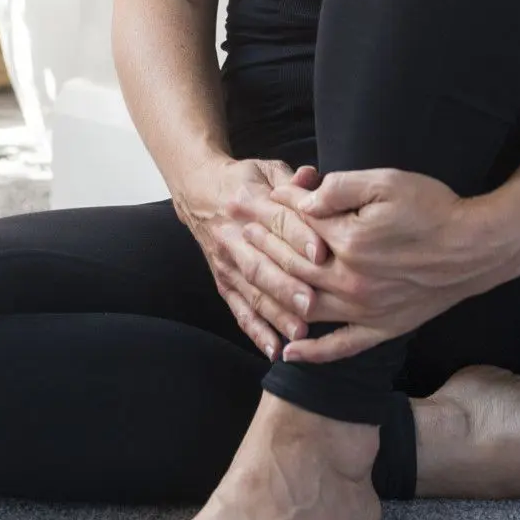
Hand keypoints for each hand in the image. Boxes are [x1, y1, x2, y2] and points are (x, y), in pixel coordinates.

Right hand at [173, 156, 331, 359]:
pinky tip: (274, 349)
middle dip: (286, 285)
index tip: (320, 254)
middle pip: (261, 262)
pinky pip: (239, 310)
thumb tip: (312, 179)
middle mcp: (233, 234)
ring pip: (251, 290)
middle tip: (312, 303)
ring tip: (300, 331)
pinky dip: (256, 332)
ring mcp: (226, 261)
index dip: (298, 237)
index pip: (276, 220)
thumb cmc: (246, 181)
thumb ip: (293, 181)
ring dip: (275, 313)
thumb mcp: (268, 170)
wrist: (199, 191)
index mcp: (248, 200)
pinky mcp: (223, 282)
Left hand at [251, 166, 519, 362]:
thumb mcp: (385, 182)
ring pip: (306, 306)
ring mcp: (366, 311)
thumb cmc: (433, 207)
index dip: (271, 211)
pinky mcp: (383, 328)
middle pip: (293, 266)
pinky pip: (340, 347)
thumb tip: (303, 198)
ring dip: (274, 294)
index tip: (249, 200)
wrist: (477, 247)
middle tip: (232, 231)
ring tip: (247, 278)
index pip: (296, 227)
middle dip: (260, 246)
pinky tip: (289, 351)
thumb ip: (340, 188)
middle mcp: (351, 282)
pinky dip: (313, 352)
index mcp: (348, 243)